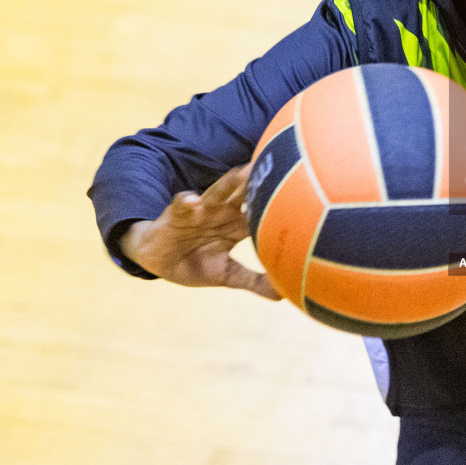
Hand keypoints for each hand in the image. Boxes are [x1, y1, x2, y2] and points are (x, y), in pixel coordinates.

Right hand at [120, 166, 280, 300]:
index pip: (265, 211)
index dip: (283, 205)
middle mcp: (224, 212)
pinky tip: (191, 200)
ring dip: (228, 184)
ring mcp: (202, 210)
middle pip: (246, 194)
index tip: (307, 198)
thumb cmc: (197, 263)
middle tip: (282, 170)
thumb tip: (283, 294)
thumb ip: (253, 281)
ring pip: (217, 192)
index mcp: (239, 225)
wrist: (159, 261)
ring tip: (241, 173)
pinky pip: (181, 204)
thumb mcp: (226, 274)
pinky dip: (186, 201)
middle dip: (261, 183)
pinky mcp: (177, 214)